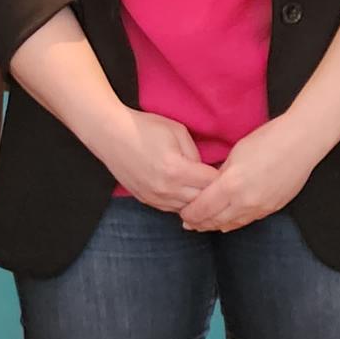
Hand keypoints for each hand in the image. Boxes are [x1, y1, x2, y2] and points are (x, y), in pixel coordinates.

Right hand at [96, 110, 217, 212]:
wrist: (112, 135)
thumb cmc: (145, 128)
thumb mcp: (177, 131)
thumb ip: (195, 153)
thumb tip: (203, 169)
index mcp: (177, 170)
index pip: (211, 183)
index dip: (222, 177)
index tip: (227, 172)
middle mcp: (166, 189)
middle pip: (202, 201)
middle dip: (213, 192)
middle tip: (219, 183)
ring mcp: (155, 198)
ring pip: (187, 210)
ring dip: (197, 201)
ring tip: (205, 190)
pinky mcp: (146, 201)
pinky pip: (172, 209)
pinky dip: (182, 203)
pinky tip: (186, 192)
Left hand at [178, 115, 322, 232]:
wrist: (301, 142)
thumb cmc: (267, 139)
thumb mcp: (236, 152)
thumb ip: (221, 173)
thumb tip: (211, 185)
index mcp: (231, 184)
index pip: (202, 208)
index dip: (190, 213)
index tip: (182, 213)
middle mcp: (244, 201)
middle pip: (215, 221)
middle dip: (199, 223)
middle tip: (188, 223)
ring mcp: (260, 207)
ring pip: (231, 225)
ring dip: (215, 226)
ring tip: (204, 225)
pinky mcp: (272, 209)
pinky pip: (247, 221)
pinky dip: (233, 223)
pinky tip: (227, 222)